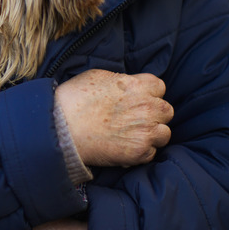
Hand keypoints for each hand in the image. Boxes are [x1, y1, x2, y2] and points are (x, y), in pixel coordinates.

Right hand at [55, 69, 172, 166]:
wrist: (62, 128)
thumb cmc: (74, 99)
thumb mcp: (98, 76)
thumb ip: (121, 80)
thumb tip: (127, 84)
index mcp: (138, 85)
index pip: (160, 87)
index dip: (149, 94)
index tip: (138, 100)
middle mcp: (146, 107)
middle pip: (166, 111)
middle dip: (155, 115)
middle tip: (137, 120)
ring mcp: (145, 131)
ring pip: (164, 134)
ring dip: (152, 135)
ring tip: (133, 137)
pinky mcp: (139, 152)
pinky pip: (152, 153)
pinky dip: (141, 153)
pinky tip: (125, 149)